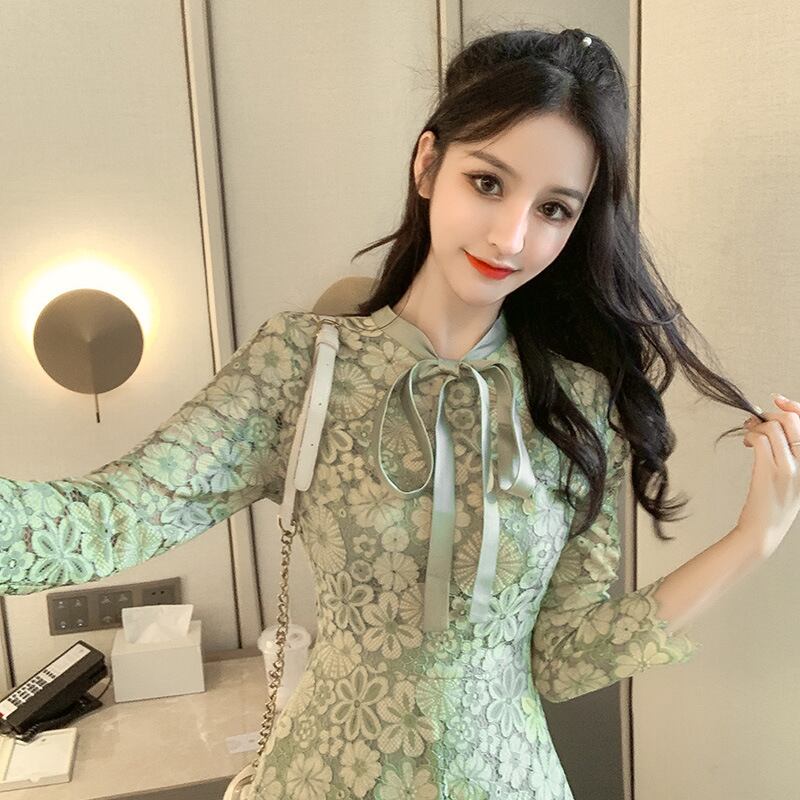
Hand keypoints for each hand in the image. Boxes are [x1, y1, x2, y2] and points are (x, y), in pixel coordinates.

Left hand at [738, 395, 799, 558]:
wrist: (763, 531)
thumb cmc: (772, 504)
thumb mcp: (789, 478)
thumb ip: (787, 453)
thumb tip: (772, 424)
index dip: (793, 407)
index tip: (777, 399)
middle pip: (793, 421)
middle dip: (771, 414)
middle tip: (756, 422)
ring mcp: (788, 469)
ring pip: (774, 428)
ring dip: (756, 425)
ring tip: (749, 434)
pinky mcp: (769, 473)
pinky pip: (761, 440)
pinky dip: (751, 435)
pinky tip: (747, 443)